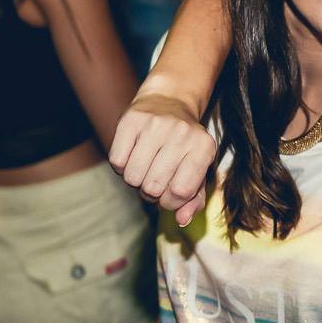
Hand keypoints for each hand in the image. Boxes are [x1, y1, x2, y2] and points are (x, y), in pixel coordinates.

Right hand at [109, 94, 215, 225]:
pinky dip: (122, 167)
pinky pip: (117, 162)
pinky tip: (133, 156)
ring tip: (145, 168)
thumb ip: (194, 199)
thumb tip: (182, 220)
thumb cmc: (185, 145)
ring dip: (135, 181)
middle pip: (153, 188)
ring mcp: (156, 124)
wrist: (168, 102)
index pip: (181, 192)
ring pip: (132, 178)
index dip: (170, 203)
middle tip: (155, 180)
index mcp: (204, 147)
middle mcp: (182, 134)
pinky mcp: (131, 120)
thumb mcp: (198, 170)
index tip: (169, 195)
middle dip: (151, 193)